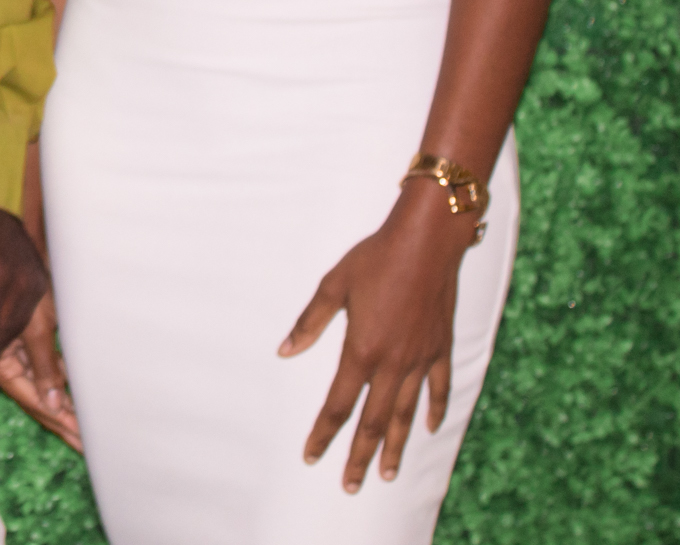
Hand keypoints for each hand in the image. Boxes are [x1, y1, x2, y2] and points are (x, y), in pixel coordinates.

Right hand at [0, 288, 81, 450]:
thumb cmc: (11, 271)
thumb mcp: (36, 320)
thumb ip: (44, 362)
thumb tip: (54, 403)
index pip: (32, 399)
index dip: (59, 420)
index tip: (81, 440)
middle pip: (33, 398)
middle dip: (60, 421)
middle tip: (87, 447)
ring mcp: (7, 348)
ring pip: (36, 385)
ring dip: (59, 405)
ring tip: (84, 430)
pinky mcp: (16, 337)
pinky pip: (37, 366)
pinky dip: (55, 381)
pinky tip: (72, 395)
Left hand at [280, 180, 479, 490]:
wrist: (426, 242)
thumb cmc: (374, 258)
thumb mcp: (333, 285)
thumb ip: (310, 323)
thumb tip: (285, 351)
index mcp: (362, 350)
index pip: (338, 403)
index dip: (324, 432)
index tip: (312, 455)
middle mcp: (393, 363)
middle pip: (374, 421)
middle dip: (361, 456)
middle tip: (351, 485)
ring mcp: (421, 359)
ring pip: (407, 414)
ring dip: (397, 446)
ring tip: (389, 474)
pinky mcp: (441, 348)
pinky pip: (439, 388)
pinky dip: (435, 410)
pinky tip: (429, 428)